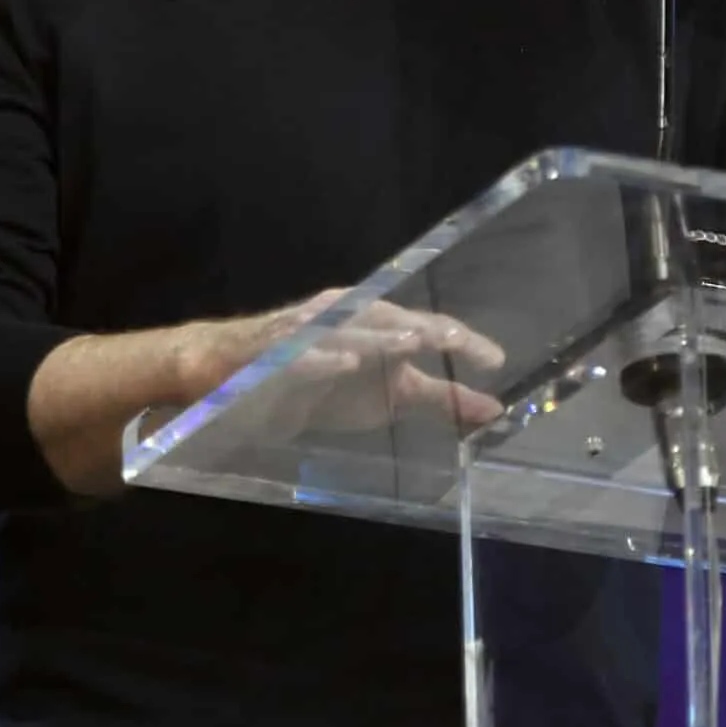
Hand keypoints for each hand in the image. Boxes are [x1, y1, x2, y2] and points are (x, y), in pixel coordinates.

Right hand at [172, 290, 507, 441]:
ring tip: (410, 343)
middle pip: (390, 318)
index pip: (423, 325)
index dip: (459, 338)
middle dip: (424, 328)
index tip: (496, 359)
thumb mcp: (387, 396)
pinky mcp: (273, 354)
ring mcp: (308, 332)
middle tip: (457, 340)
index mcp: (375, 322)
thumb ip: (438, 398)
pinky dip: (322, 357)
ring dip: (379, 337)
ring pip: (349, 330)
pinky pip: (300, 354)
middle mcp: (345, 316)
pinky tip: (343, 362)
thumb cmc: (320, 384)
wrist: (230, 379)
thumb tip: (494, 410)